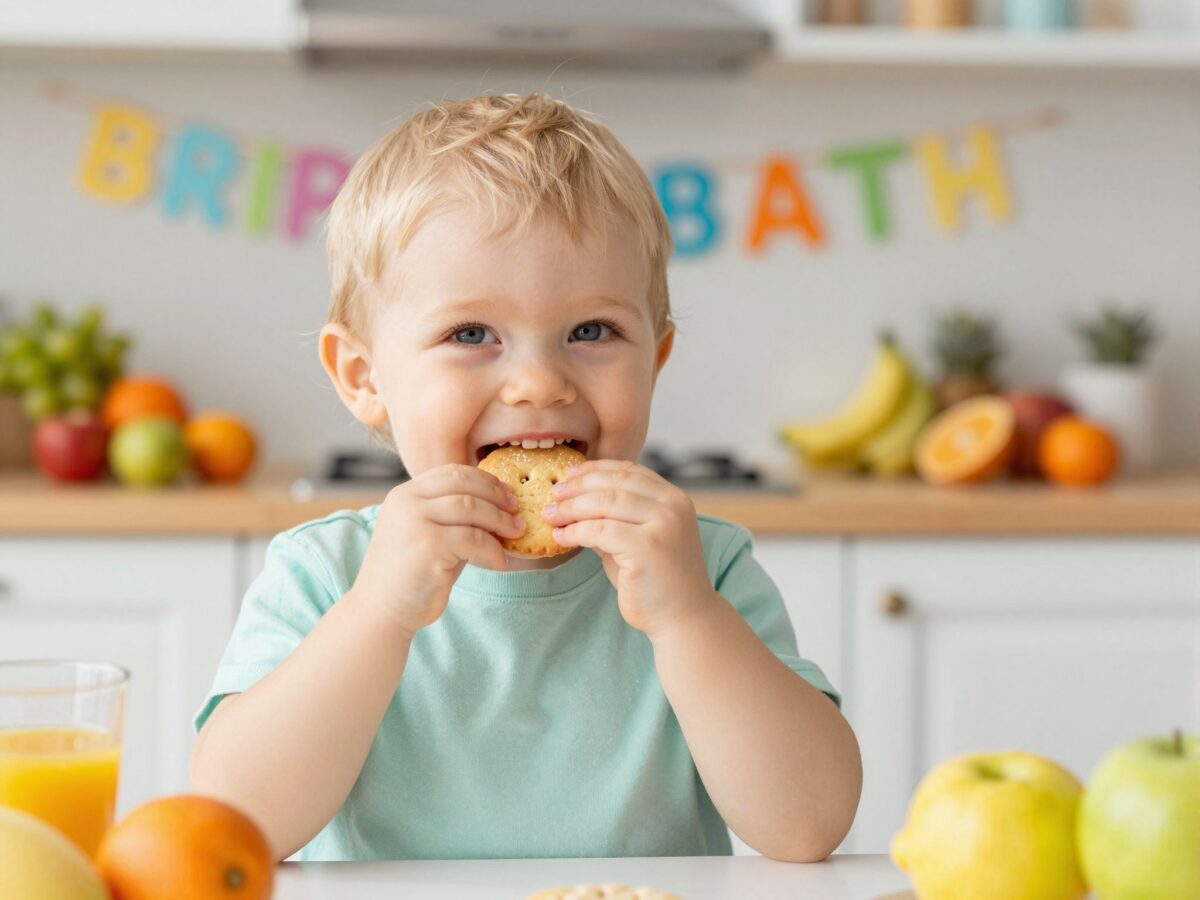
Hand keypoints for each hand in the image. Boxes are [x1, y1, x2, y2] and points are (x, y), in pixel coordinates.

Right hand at [352, 464, 524, 635]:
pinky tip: (499, 562)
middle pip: (463, 483)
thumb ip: (454, 518)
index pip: (451, 472)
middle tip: (516, 511)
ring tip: (516, 534)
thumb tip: (500, 506)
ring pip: (472, 507)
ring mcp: (415, 521)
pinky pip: (474, 538)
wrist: (381, 612)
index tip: (505, 493)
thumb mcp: (429, 535)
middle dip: (495, 495)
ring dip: (500, 521)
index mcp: (405, 494)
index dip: (483, 479)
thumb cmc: (410, 576)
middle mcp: (407, 501)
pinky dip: (493, 549)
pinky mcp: (428, 545)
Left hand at [542, 459, 717, 637]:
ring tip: (551, 515)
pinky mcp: (647, 548)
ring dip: (572, 508)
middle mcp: (673, 507)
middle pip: (615, 483)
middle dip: (578, 486)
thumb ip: (614, 519)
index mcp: (674, 499)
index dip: (596, 470)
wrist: (684, 619)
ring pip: (605, 503)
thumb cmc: (657, 582)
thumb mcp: (636, 540)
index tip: (569, 474)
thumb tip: (573, 502)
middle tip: (553, 494)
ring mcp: (663, 526)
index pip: (630, 471)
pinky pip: (600, 530)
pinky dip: (576, 531)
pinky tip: (561, 537)